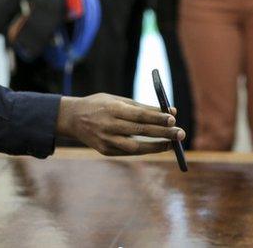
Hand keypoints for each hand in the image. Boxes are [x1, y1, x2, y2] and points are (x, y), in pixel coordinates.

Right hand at [56, 93, 184, 155]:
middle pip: (140, 131)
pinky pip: (128, 152)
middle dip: (163, 133)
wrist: (72, 119)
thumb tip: (170, 112)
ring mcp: (105, 140)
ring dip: (156, 146)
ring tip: (172, 144)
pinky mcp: (104, 151)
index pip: (139, 115)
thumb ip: (143, 107)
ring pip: (135, 147)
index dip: (157, 118)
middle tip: (180, 134)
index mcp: (112, 108)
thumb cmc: (100, 105)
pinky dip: (143, 150)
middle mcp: (108, 126)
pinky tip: (156, 146)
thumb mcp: (118, 99)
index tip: (173, 119)